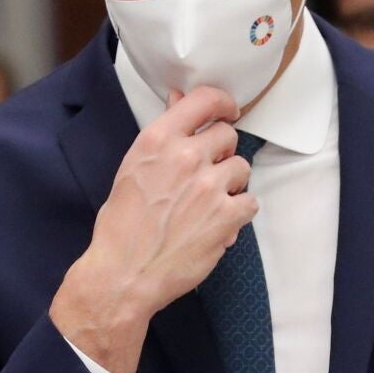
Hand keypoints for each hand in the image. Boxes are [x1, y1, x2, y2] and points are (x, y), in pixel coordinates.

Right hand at [51, 86, 257, 372]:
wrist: (124, 274)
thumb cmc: (122, 224)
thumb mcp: (134, 169)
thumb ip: (164, 135)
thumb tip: (179, 98)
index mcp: (158, 141)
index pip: (204, 101)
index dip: (222, 104)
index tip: (228, 111)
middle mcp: (186, 157)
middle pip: (228, 136)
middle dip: (221, 152)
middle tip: (206, 174)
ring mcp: (210, 186)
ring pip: (242, 168)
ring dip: (231, 184)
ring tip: (209, 203)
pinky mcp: (227, 216)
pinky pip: (250, 201)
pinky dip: (239, 213)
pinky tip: (219, 222)